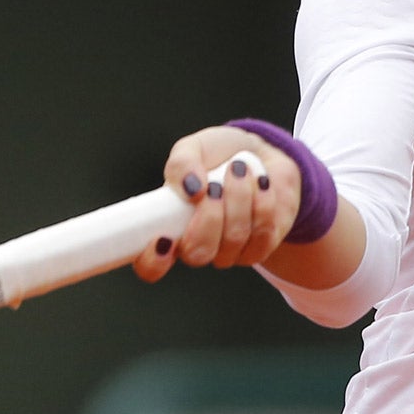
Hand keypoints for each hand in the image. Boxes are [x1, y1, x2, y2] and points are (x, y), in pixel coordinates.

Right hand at [133, 126, 300, 281]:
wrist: (261, 155)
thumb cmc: (218, 155)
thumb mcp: (193, 148)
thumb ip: (182, 163)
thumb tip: (191, 190)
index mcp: (168, 227)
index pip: (150, 265)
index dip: (153, 261)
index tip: (163, 239)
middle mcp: (195, 246)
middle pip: (197, 254)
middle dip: (209, 217)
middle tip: (215, 184)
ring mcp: (228, 252)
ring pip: (233, 240)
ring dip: (239, 199)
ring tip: (240, 168)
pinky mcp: (259, 248)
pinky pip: (262, 235)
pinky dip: (263, 203)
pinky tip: (261, 183)